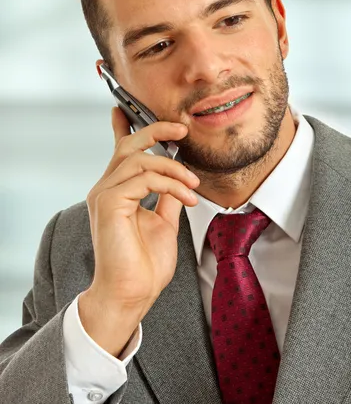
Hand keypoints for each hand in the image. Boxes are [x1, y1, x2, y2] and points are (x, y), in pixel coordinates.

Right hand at [79, 107, 199, 355]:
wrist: (132, 293)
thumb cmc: (144, 265)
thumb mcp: (164, 222)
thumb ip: (167, 196)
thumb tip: (178, 177)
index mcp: (117, 192)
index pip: (120, 152)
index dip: (124, 127)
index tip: (131, 110)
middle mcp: (106, 188)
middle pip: (129, 145)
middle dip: (156, 130)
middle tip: (182, 129)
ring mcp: (104, 195)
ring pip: (140, 159)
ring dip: (174, 168)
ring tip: (193, 185)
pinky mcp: (108, 203)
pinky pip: (144, 178)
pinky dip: (170, 184)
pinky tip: (187, 197)